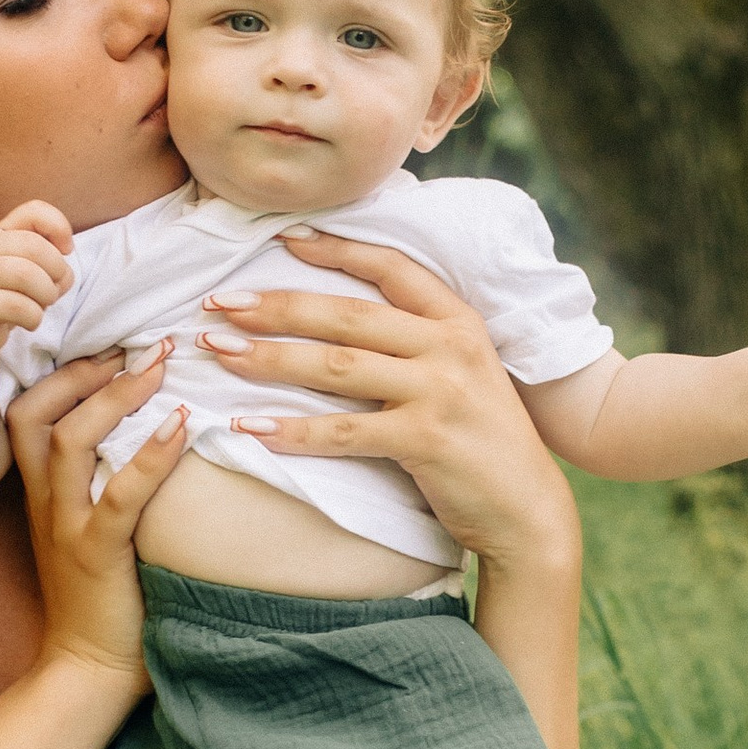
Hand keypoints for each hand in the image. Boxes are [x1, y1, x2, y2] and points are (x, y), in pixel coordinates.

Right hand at [0, 200, 74, 367]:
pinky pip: (16, 306)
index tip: (66, 251)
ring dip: (46, 295)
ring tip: (41, 306)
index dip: (59, 227)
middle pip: (34, 246)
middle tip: (54, 291)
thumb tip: (65, 273)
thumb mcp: (21, 269)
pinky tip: (29, 322)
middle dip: (57, 272)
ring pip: (26, 275)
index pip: (33, 211)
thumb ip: (47, 260)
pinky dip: (33, 317)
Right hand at [7, 343, 185, 692]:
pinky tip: (179, 426)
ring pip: (69, 442)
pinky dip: (149, 457)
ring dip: (114, 398)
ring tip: (158, 368)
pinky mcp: (96, 556)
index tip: (113, 346)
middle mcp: (46, 503)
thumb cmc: (106, 598)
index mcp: (43, 494)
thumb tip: (157, 429)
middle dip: (84, 371)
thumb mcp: (94, 529)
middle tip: (140, 345)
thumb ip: (108, 483)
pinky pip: (118, 496)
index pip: (29, 413)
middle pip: (35, 413)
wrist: (88, 670)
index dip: (66, 373)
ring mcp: (67, 528)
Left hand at [206, 232, 577, 574]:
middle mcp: (451, 347)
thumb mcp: (464, 373)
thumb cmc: (482, 441)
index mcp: (458, 321)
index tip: (281, 238)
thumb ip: (416, 343)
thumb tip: (339, 323)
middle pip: (348, 315)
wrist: (527, 509)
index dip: (334, 249)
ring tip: (220, 353)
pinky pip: (345, 432)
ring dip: (271, 359)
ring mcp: (440, 392)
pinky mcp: (428, 440)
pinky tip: (252, 427)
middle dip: (278, 306)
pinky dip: (294, 431)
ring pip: (337, 367)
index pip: (390, 267)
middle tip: (220, 305)